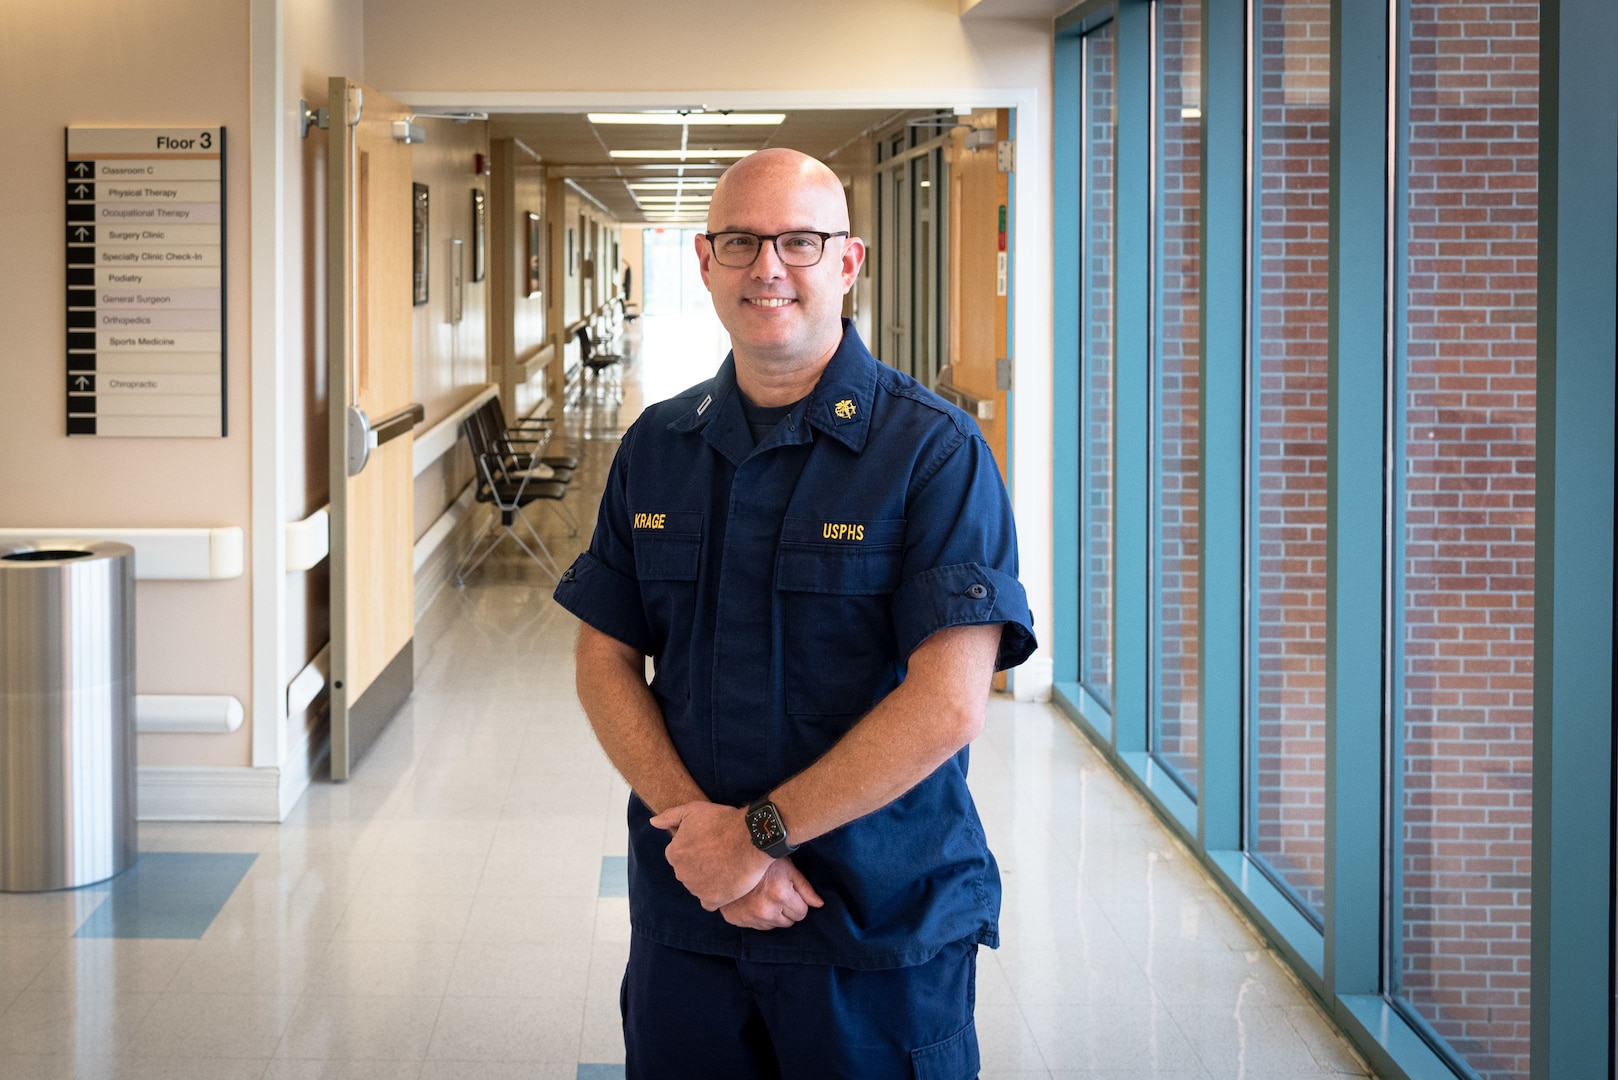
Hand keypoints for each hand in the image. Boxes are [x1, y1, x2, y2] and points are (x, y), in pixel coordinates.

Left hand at [650, 801, 771, 909]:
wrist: (749, 838)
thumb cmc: (721, 821)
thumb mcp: (693, 810)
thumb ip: (669, 816)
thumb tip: (653, 822)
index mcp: (674, 853)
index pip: (678, 854)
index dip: (693, 847)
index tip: (708, 842)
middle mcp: (681, 873)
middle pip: (687, 871)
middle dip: (699, 864)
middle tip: (718, 853)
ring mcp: (696, 888)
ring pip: (698, 886)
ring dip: (708, 879)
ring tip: (726, 865)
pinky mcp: (713, 899)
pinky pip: (709, 902)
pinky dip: (715, 895)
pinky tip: (725, 884)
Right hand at [720, 857, 824, 929]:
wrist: (728, 856)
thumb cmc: (763, 859)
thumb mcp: (788, 867)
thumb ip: (805, 888)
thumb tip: (819, 904)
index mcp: (780, 894)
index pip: (802, 913)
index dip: (798, 901)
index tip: (790, 891)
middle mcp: (765, 909)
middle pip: (788, 922)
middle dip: (786, 909)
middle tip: (776, 891)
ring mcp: (749, 917)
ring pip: (772, 926)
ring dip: (772, 914)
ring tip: (763, 895)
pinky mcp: (736, 920)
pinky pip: (755, 926)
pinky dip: (756, 917)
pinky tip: (751, 901)